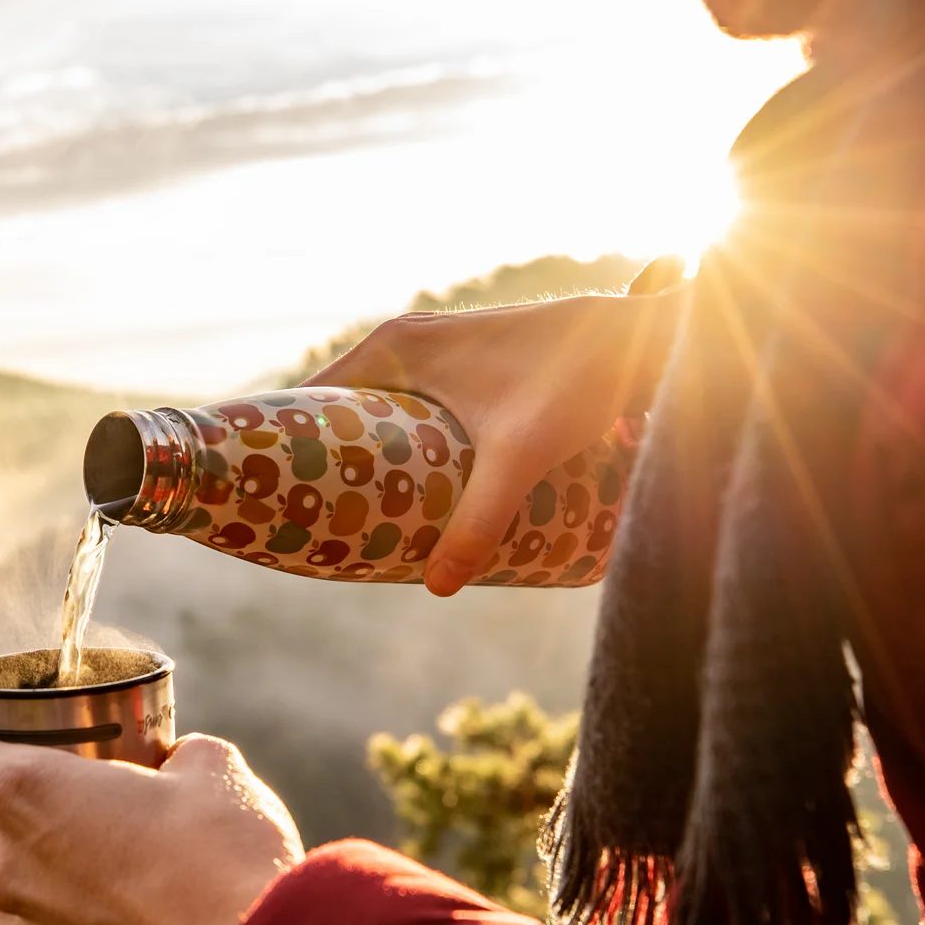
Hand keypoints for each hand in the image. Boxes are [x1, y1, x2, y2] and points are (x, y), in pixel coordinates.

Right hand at [305, 263, 684, 595]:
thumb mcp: (520, 456)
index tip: (275, 496)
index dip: (293, 447)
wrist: (649, 336)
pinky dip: (406, 445)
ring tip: (361, 519)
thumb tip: (437, 588)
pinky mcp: (473, 366)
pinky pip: (416, 408)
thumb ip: (478, 520)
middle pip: (347, 410)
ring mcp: (443, 349)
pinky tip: (416, 490)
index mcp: (397, 346)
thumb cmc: (579, 380)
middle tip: (321, 525)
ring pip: (385, 410)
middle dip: (332, 464)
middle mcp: (411, 339)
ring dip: (371, 457)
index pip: (315, 398)